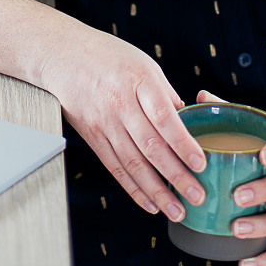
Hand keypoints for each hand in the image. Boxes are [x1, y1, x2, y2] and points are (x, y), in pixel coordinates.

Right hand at [40, 24, 206, 221]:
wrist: (64, 55)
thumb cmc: (109, 56)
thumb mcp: (144, 64)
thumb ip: (165, 95)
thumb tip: (189, 123)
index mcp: (139, 80)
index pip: (164, 117)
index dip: (183, 143)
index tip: (201, 163)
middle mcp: (121, 102)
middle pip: (151, 146)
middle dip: (177, 176)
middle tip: (198, 196)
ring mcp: (104, 122)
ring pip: (133, 163)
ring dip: (157, 191)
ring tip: (177, 210)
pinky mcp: (92, 136)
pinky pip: (114, 167)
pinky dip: (133, 188)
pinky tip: (149, 202)